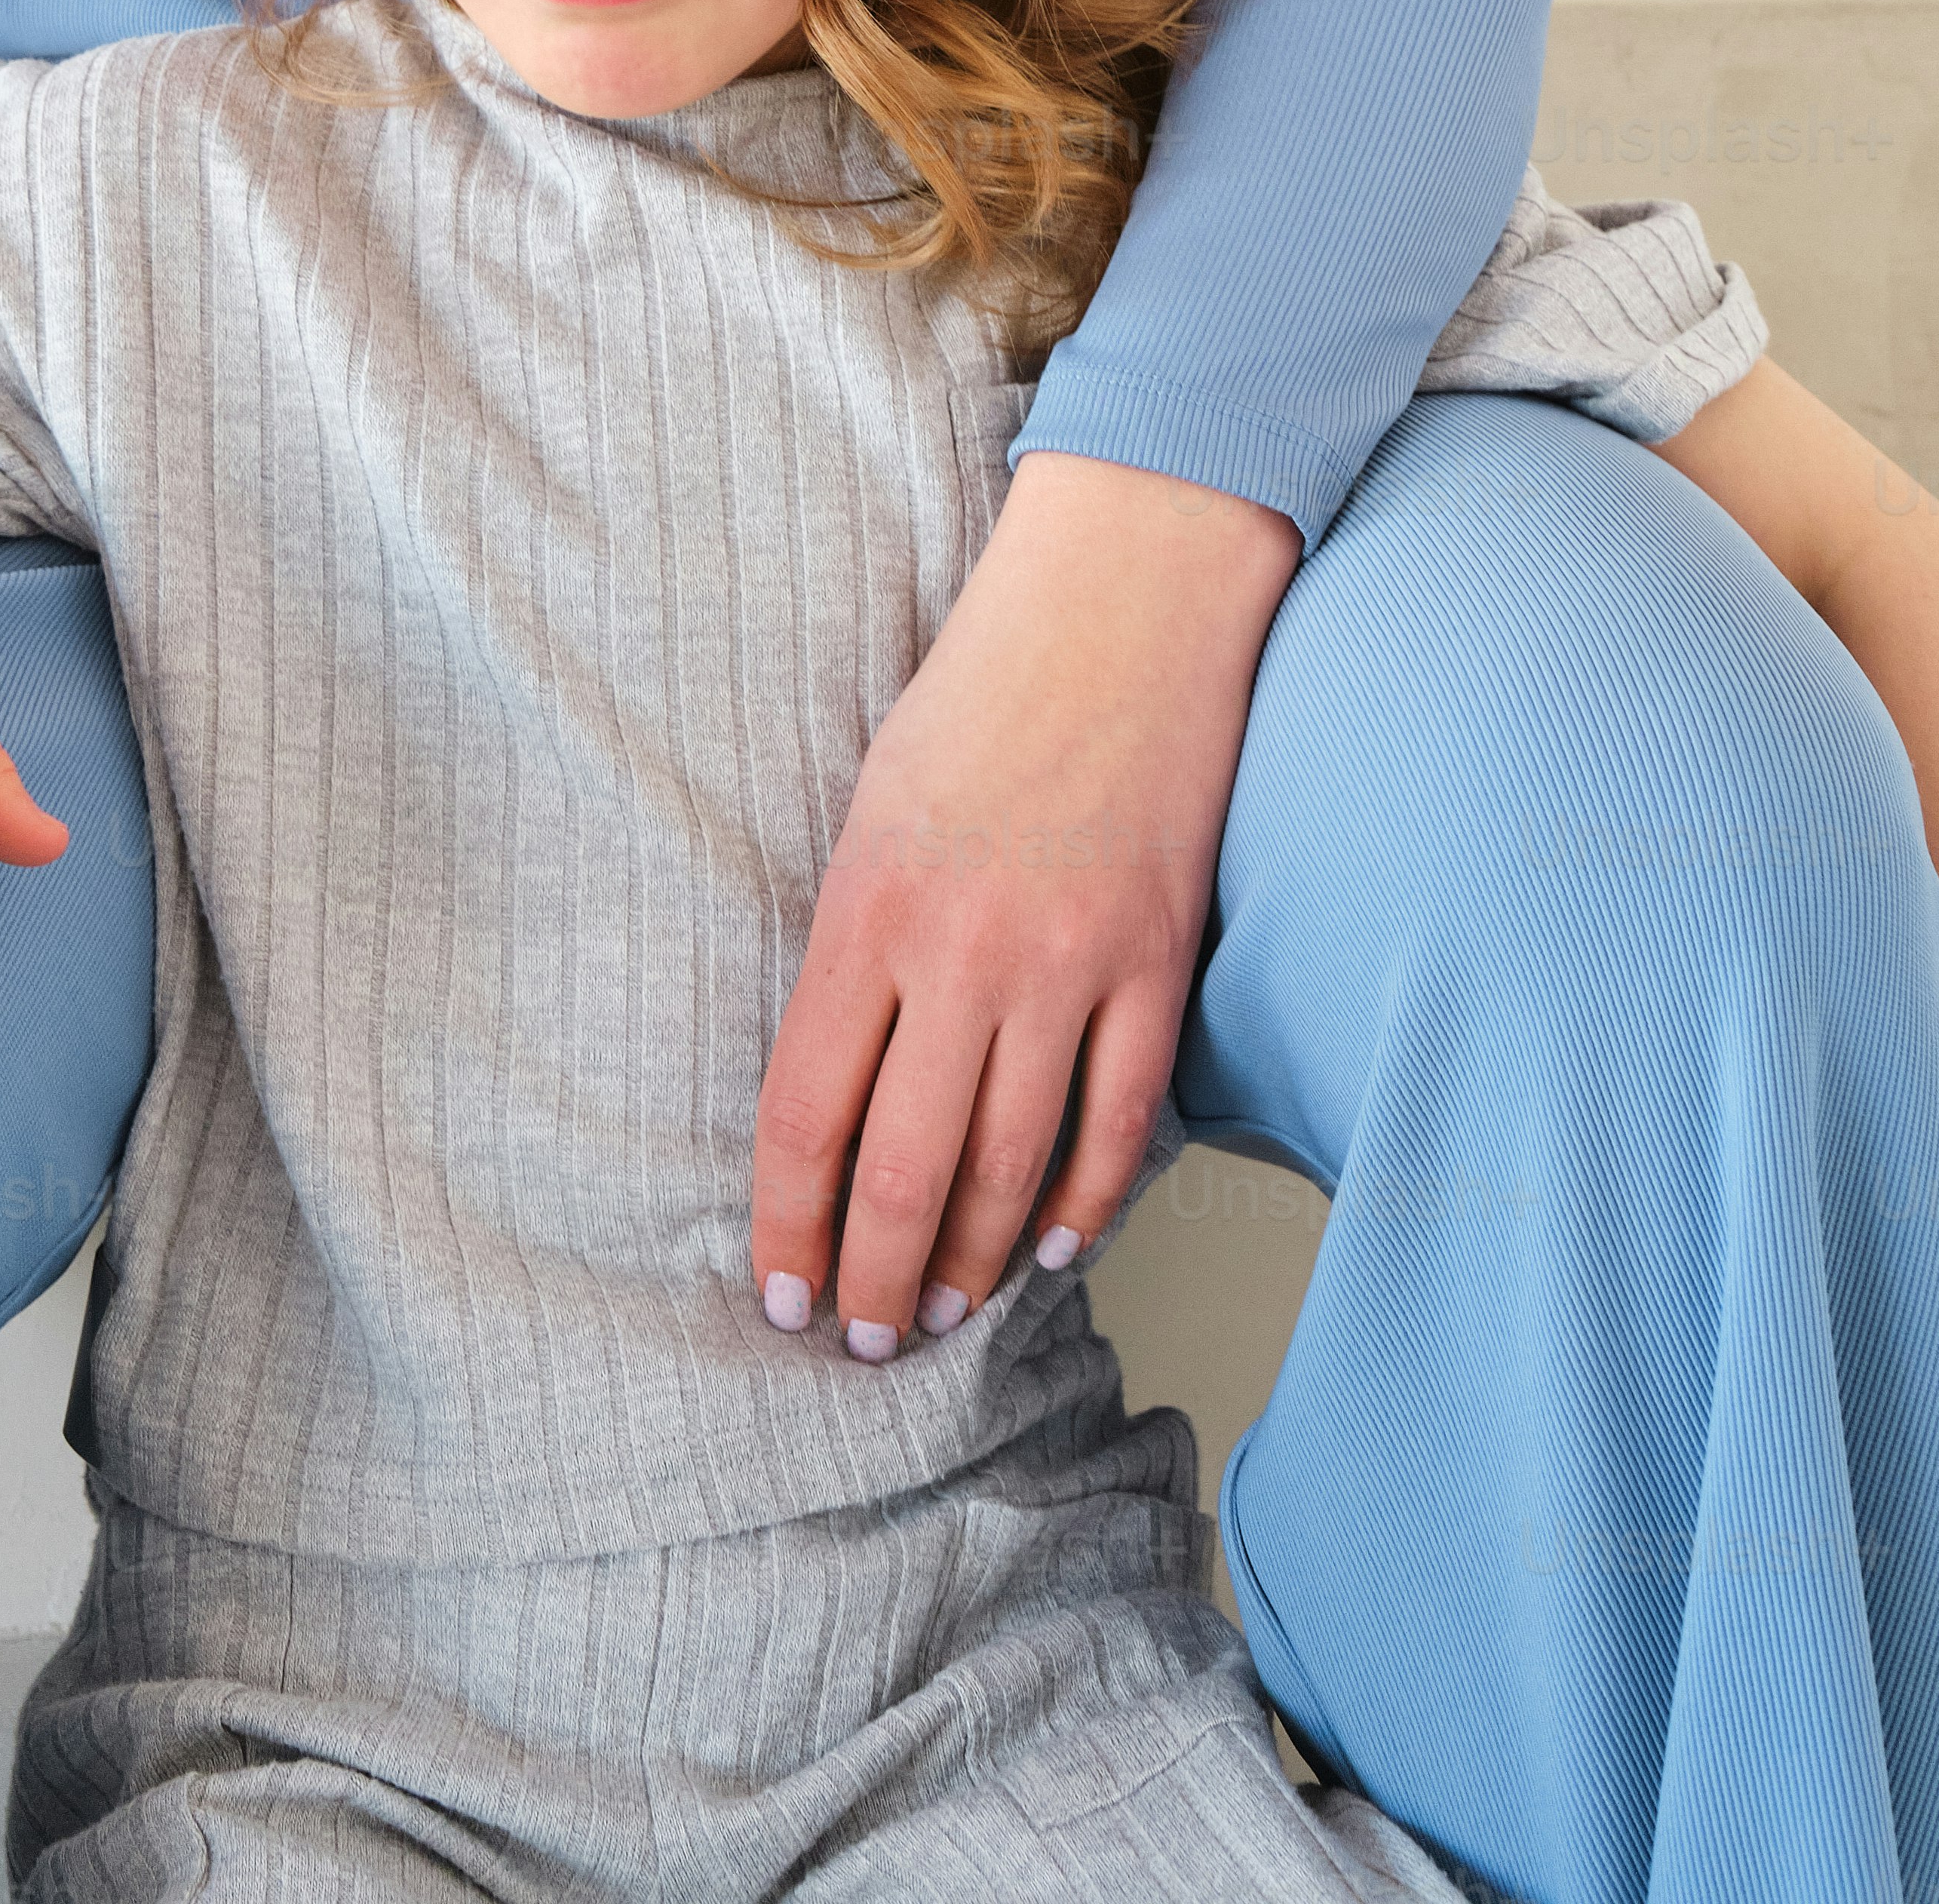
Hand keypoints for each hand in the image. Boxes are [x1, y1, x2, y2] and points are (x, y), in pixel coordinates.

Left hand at [750, 452, 1297, 1353]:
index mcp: (866, 910)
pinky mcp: (1156, 960)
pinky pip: (1118, 1122)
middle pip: (904, 1171)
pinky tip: (1055, 1248)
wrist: (1121, 601)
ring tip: (946, 1312)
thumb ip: (858, 948)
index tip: (783, 1293)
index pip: (805, 1115)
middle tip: (863, 1338)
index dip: (788, 1226)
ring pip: (1012, 1168)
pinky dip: (1085, 1203)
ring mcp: (1068, 963)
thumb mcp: (874, 811)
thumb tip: (844, 1090)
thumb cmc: (983, 693)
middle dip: (875, 1279)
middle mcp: (962, 953)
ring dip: (974, 1262)